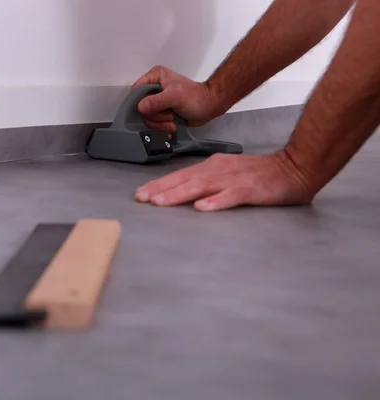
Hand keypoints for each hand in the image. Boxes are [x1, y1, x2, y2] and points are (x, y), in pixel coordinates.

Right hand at [131, 65, 225, 132]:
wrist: (208, 107)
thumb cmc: (196, 97)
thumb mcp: (175, 97)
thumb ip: (156, 102)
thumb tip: (140, 107)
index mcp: (155, 77)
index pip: (136, 90)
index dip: (140, 102)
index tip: (151, 110)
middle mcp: (154, 87)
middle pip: (141, 107)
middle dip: (154, 116)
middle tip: (168, 116)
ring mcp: (157, 101)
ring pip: (147, 117)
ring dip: (159, 124)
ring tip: (172, 121)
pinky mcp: (161, 112)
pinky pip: (153, 123)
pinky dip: (161, 128)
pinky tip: (170, 127)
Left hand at [134, 151, 314, 210]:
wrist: (295, 167)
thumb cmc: (261, 174)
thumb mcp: (228, 173)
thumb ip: (207, 181)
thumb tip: (184, 192)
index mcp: (213, 166)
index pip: (181, 175)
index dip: (160, 184)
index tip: (142, 193)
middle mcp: (219, 170)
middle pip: (185, 179)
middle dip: (161, 189)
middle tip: (142, 198)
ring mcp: (234, 179)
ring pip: (202, 186)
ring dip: (179, 194)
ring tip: (161, 202)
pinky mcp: (250, 190)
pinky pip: (231, 197)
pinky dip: (216, 202)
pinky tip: (202, 208)